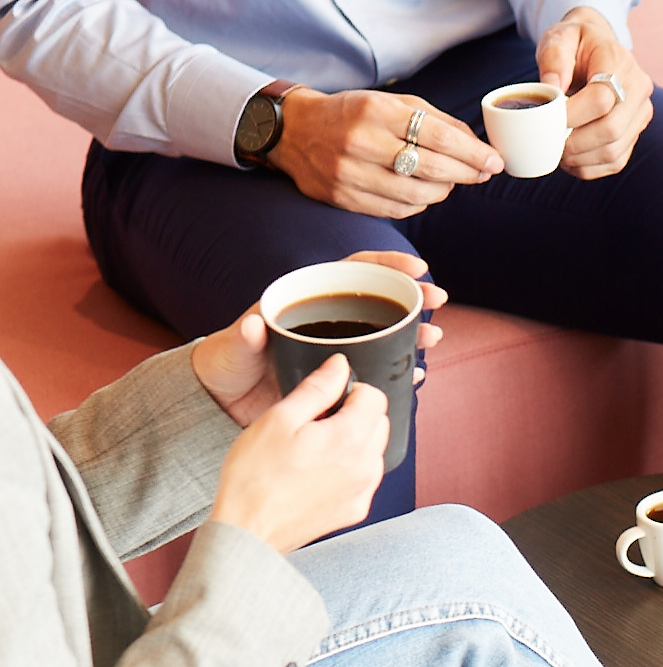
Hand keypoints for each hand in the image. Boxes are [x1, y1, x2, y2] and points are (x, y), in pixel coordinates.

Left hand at [191, 252, 448, 424]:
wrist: (222, 402)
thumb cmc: (226, 363)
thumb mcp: (231, 347)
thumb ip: (243, 336)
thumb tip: (254, 324)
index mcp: (307, 300)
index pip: (353, 270)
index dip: (386, 263)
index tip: (416, 266)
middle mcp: (328, 321)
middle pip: (379, 301)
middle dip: (413, 297)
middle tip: (438, 299)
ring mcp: (338, 350)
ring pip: (385, 334)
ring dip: (413, 333)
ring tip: (433, 337)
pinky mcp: (341, 380)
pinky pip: (378, 370)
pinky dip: (399, 371)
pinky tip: (415, 374)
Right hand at [208, 356, 389, 551]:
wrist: (247, 532)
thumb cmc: (254, 478)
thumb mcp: (278, 419)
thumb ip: (316, 388)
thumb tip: (339, 365)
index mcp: (351, 438)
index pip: (376, 396)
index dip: (351, 390)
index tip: (327, 399)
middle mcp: (367, 465)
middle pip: (379, 422)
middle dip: (354, 415)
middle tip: (315, 423)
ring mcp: (364, 490)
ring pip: (374, 450)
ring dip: (353, 441)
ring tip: (312, 449)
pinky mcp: (356, 509)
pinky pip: (365, 477)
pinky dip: (350, 468)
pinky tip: (317, 472)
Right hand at [268, 89, 502, 217]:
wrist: (295, 130)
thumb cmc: (354, 113)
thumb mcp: (392, 103)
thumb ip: (436, 121)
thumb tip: (479, 146)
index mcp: (377, 111)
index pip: (440, 137)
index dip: (474, 153)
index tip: (495, 162)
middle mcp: (361, 142)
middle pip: (432, 168)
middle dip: (467, 174)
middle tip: (482, 174)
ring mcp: (349, 173)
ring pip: (417, 194)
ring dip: (444, 191)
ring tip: (451, 182)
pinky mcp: (342, 197)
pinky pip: (396, 209)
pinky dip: (419, 203)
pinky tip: (424, 192)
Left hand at [534, 7, 654, 178]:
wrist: (597, 47)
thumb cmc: (575, 43)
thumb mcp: (559, 38)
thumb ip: (553, 58)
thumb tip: (551, 88)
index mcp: (620, 62)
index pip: (602, 98)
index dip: (572, 115)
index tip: (548, 118)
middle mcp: (639, 89)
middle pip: (612, 129)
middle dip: (575, 143)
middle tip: (549, 142)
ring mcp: (641, 113)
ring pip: (614, 150)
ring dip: (580, 159)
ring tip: (556, 151)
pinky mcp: (635, 132)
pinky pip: (616, 161)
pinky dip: (590, 168)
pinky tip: (570, 160)